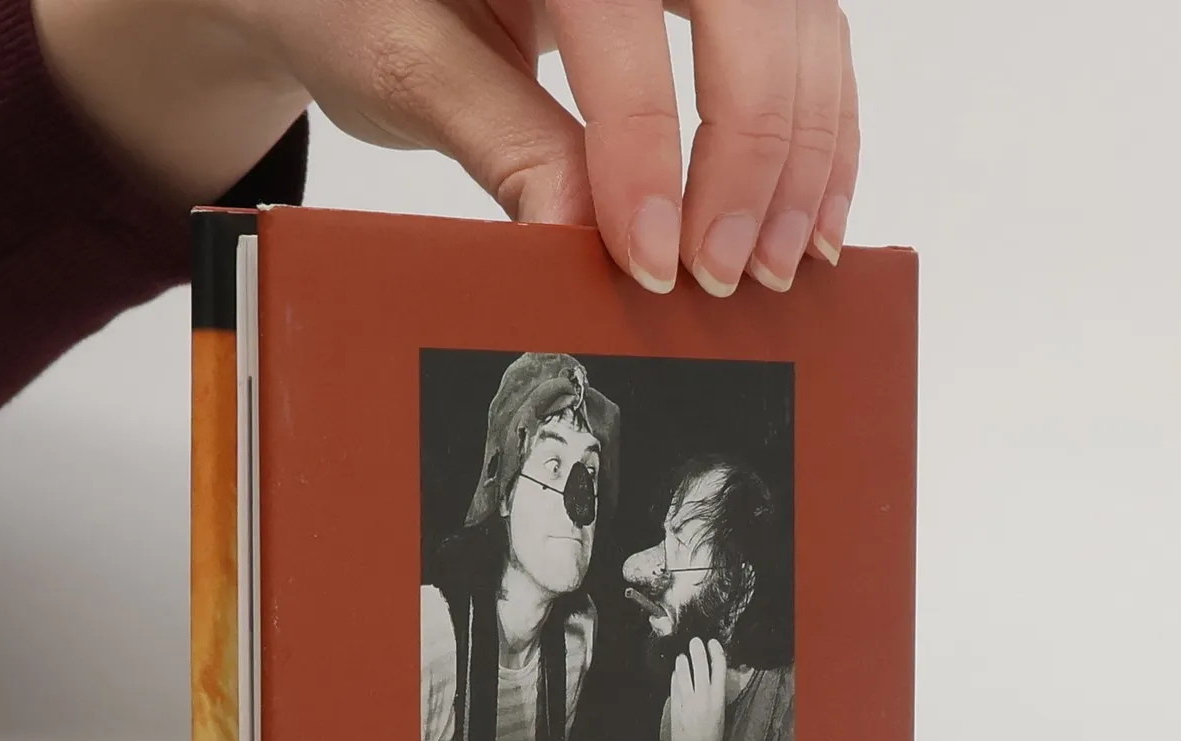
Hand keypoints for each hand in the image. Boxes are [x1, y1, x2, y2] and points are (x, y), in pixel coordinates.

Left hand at [33, 0, 859, 293]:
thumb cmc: (360, 0)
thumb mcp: (406, 66)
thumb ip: (500, 141)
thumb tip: (577, 238)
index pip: (621, 20)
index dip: (646, 147)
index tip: (650, 257)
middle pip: (746, 7)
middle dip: (749, 153)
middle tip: (721, 273)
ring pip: (796, 23)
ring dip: (802, 151)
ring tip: (775, 263)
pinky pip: (804, 38)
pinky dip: (819, 131)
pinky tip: (805, 216)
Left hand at [668, 636, 727, 740]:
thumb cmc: (712, 738)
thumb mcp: (720, 713)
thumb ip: (714, 695)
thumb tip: (710, 677)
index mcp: (718, 699)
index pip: (719, 668)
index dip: (715, 652)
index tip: (712, 642)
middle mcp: (703, 699)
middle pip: (700, 667)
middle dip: (697, 651)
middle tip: (694, 641)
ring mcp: (687, 703)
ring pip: (684, 676)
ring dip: (682, 663)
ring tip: (682, 656)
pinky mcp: (675, 709)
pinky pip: (674, 688)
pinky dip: (674, 679)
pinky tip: (675, 674)